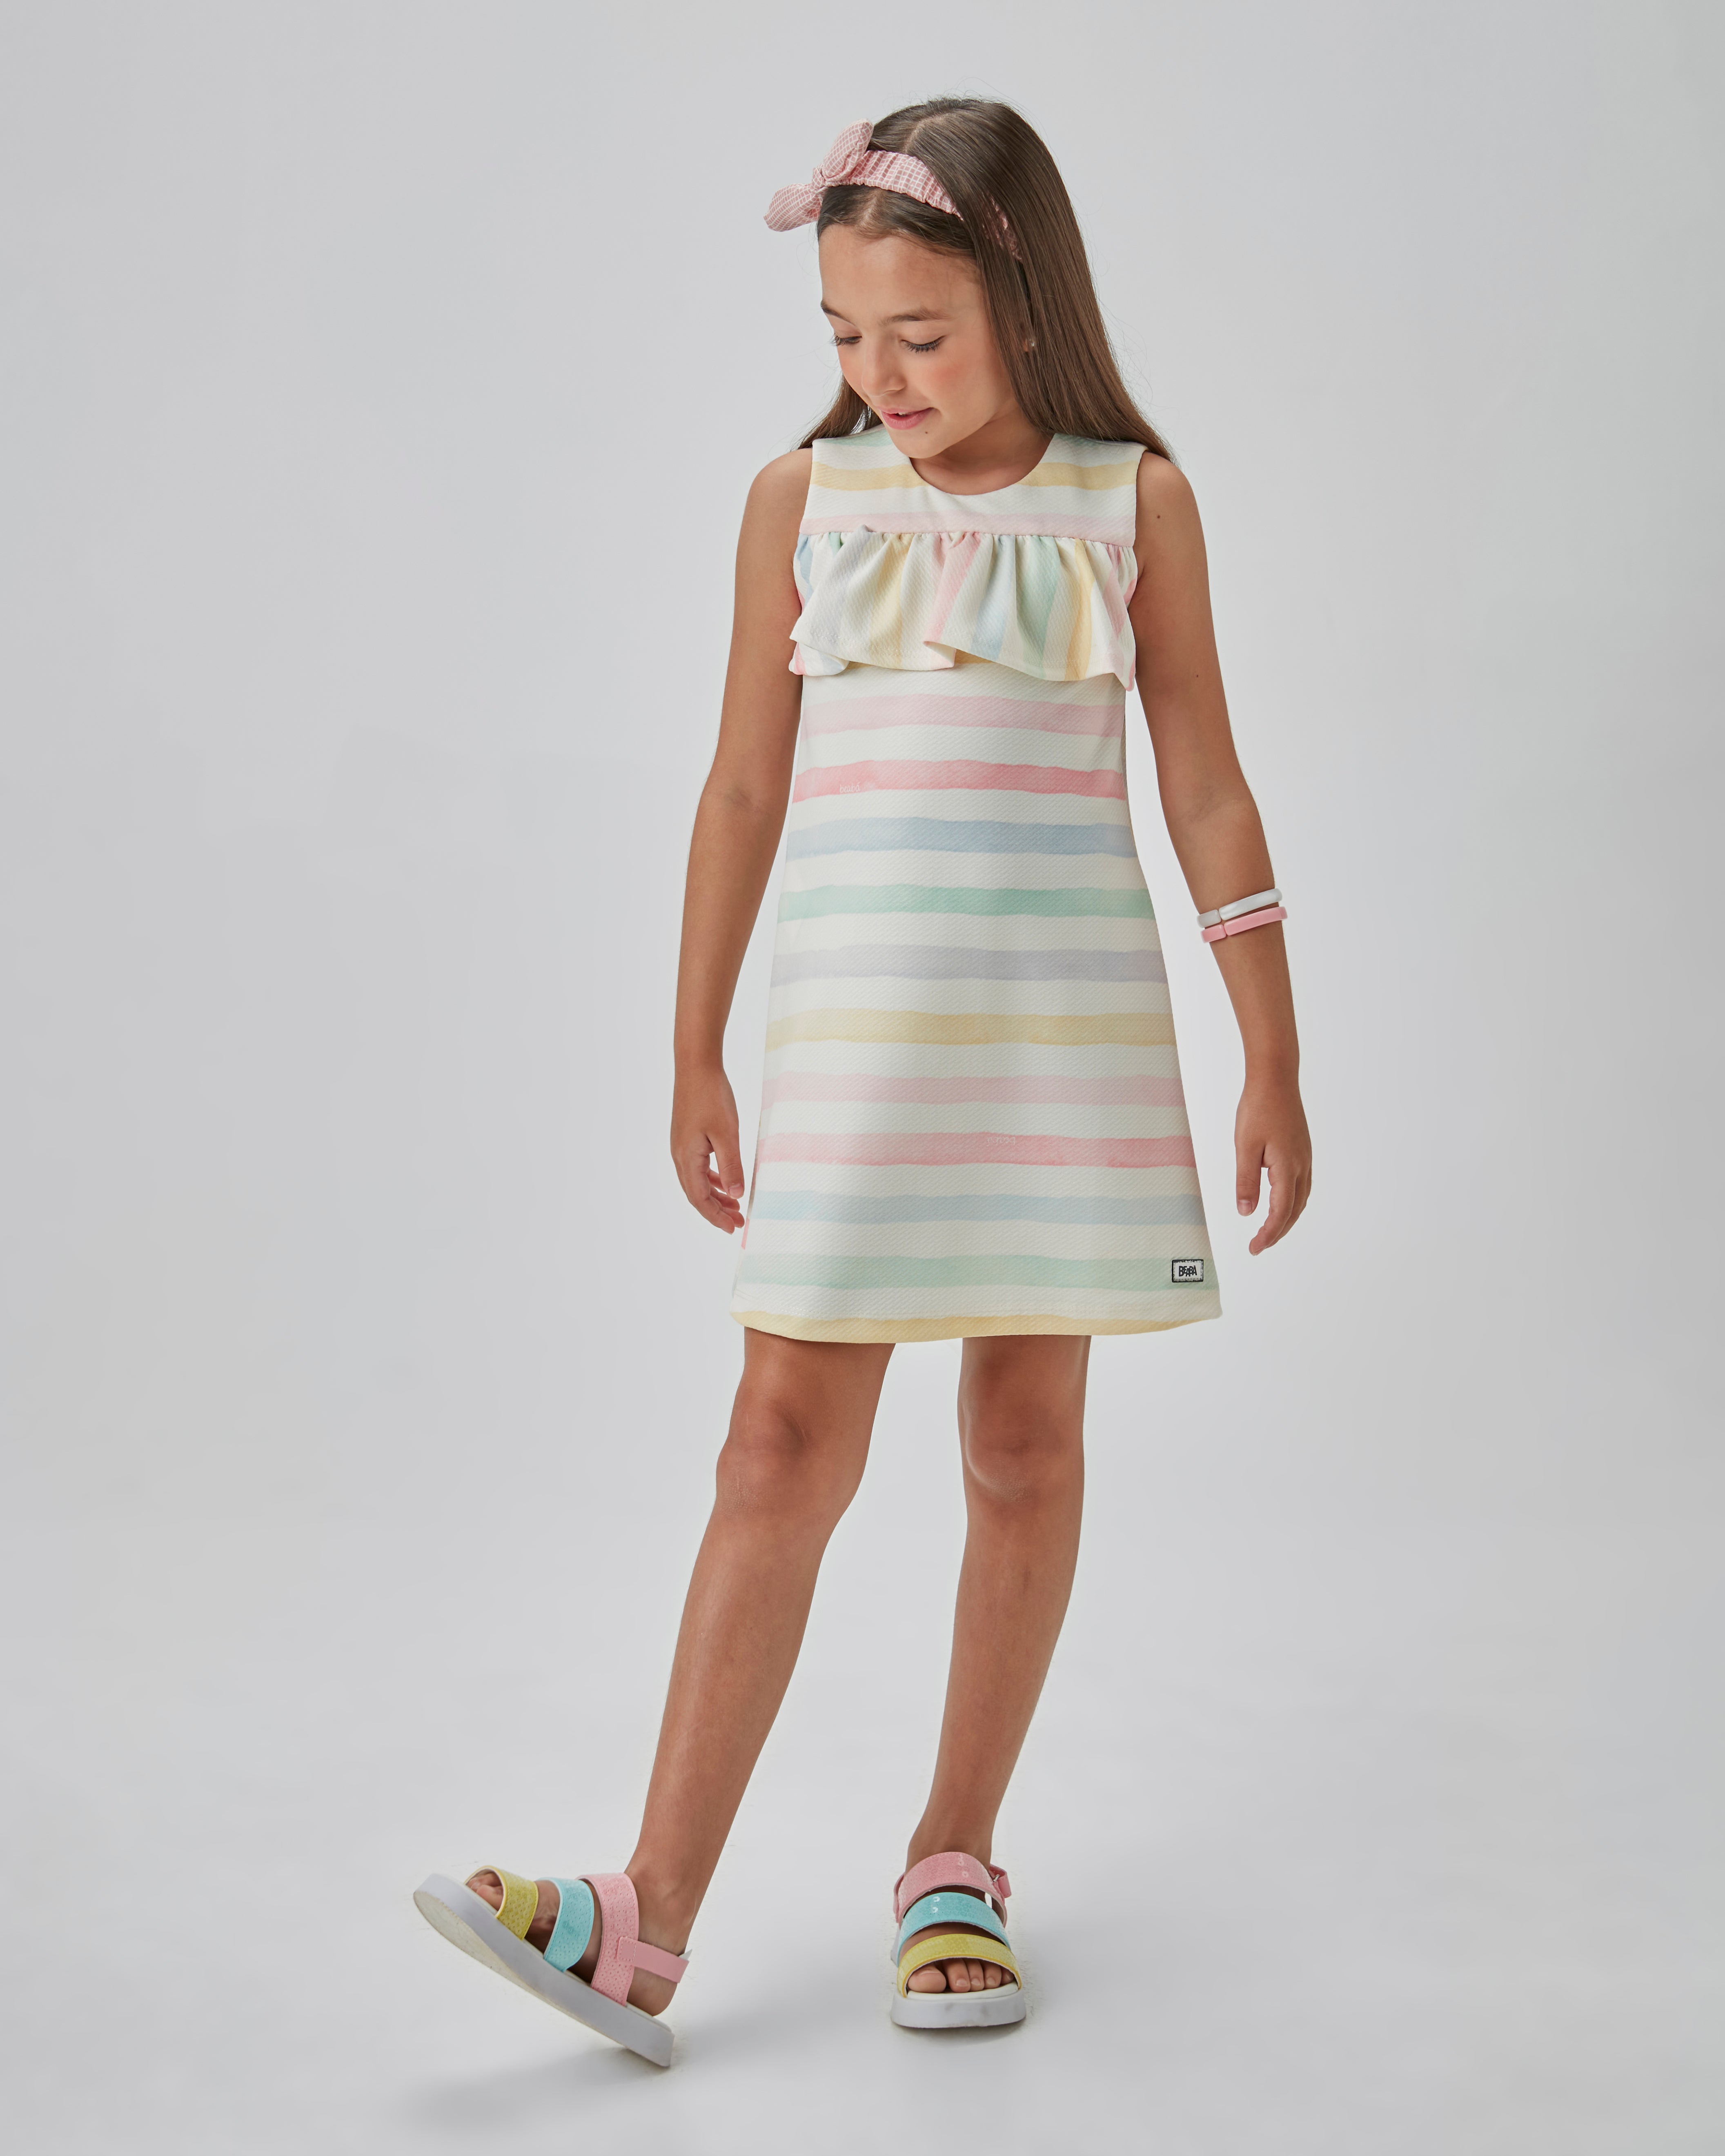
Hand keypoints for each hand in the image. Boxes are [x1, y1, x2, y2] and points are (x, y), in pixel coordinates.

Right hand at [672, 1064, 745, 1233]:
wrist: (696, 1065)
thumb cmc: (711, 1095)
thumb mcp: (727, 1133)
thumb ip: (731, 1165)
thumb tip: (736, 1194)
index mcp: (687, 1157)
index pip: (699, 1198)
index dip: (715, 1216)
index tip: (733, 1228)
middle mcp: (680, 1155)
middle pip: (696, 1193)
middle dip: (716, 1211)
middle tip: (738, 1222)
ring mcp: (682, 1145)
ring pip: (698, 1181)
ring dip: (716, 1196)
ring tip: (735, 1207)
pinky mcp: (688, 1136)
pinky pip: (699, 1166)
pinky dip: (713, 1178)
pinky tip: (726, 1183)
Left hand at [1235, 1073, 1310, 1254]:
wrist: (1275, 1079)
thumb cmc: (1258, 1108)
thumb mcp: (1244, 1146)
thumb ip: (1246, 1181)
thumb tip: (1246, 1212)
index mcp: (1287, 1168)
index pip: (1280, 1212)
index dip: (1268, 1234)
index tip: (1254, 1249)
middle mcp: (1301, 1166)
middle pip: (1294, 1210)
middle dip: (1278, 1231)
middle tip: (1259, 1246)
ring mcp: (1304, 1158)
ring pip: (1300, 1199)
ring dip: (1287, 1219)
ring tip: (1270, 1231)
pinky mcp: (1302, 1151)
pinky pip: (1302, 1185)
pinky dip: (1292, 1202)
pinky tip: (1281, 1203)